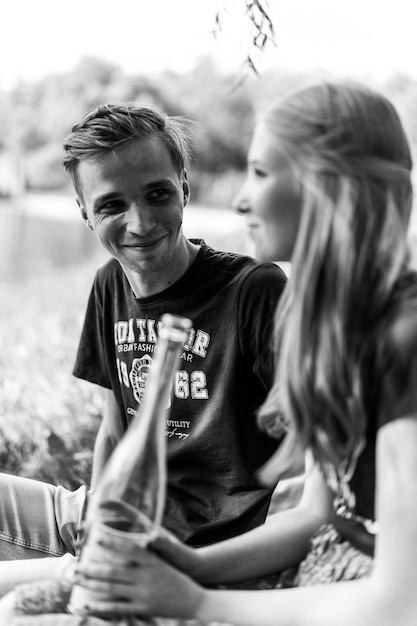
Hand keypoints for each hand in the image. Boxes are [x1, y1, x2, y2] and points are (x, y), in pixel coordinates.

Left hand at [74, 528, 204, 618]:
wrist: (196, 600)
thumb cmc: (176, 577)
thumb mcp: (162, 561)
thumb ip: (144, 554)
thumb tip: (128, 543)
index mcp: (152, 560)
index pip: (129, 548)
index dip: (112, 542)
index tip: (95, 537)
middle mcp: (146, 576)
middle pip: (113, 571)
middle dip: (91, 568)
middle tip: (74, 566)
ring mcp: (143, 593)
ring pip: (111, 588)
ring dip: (91, 584)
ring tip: (75, 579)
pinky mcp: (143, 609)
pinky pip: (117, 608)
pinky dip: (99, 607)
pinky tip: (86, 606)